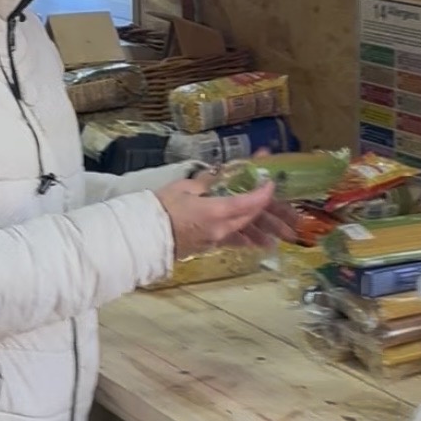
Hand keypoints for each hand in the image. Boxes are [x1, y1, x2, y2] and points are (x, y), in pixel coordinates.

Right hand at [157, 173, 292, 260]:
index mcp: (216, 211)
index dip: (264, 192)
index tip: (271, 182)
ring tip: (279, 234)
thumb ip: (206, 181)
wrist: (142, 236)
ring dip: (262, 231)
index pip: (249, 202)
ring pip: (243, 232)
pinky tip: (255, 242)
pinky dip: (245, 239)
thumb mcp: (184, 187)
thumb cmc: (159, 208)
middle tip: (279, 204)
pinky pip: (232, 240)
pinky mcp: (207, 246)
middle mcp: (221, 228)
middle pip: (250, 217)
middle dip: (266, 209)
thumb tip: (219, 174)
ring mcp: (215, 240)